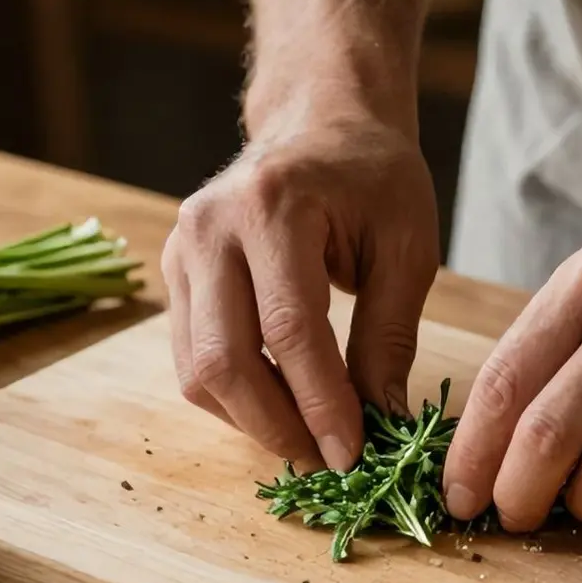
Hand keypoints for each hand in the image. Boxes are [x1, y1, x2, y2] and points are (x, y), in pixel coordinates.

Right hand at [164, 107, 440, 471]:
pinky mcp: (174, 271)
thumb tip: (382, 422)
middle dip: (277, 425)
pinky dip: (234, 396)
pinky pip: (192, 356)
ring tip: (307, 439)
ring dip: (252, 419)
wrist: (319, 121)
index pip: (290, 329)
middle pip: (226, 358)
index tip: (353, 454)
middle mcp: (210, 226)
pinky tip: (280, 406)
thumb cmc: (373, 177)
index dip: (320, 403)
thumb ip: (390, 336)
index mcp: (273, 205)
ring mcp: (181, 248)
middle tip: (325, 461)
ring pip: (198, 368)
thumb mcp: (407, 247)